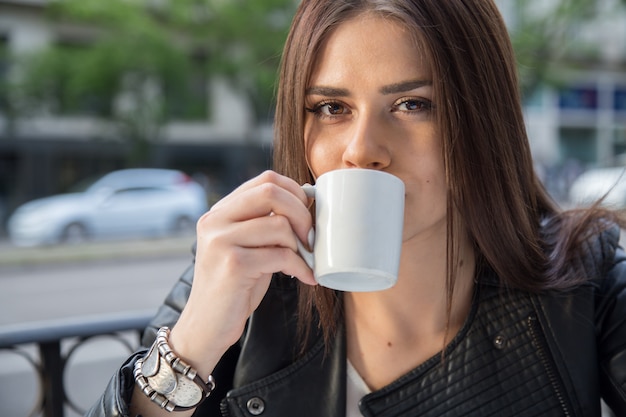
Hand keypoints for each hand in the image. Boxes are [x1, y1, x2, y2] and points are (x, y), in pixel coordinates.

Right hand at [169, 171, 315, 377]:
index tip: (307, 213)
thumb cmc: (233, 287)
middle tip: (310, 237)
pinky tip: (305, 277)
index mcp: (219, 212)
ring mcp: (221, 241)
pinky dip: (302, 267)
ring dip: (300, 246)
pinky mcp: (233, 265)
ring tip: (302, 262)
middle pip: (271, 193)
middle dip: (301, 213)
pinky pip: (282, 255)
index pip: (265, 180)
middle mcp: (216, 221)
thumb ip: (264, 224)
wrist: (206, 328)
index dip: (294, 192)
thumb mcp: (245, 248)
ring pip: (279, 225)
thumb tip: (305, 204)